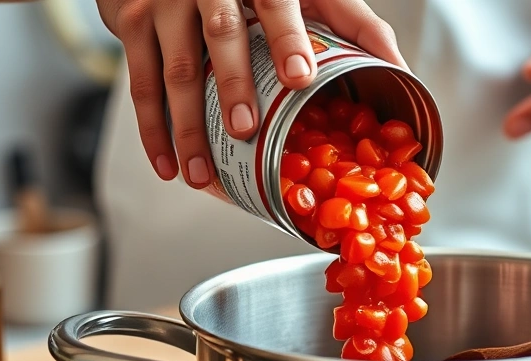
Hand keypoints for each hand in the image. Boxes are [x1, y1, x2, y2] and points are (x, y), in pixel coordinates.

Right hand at [96, 0, 404, 187]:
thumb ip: (353, 23)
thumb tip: (398, 68)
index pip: (277, 3)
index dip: (288, 39)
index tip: (300, 76)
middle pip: (220, 34)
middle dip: (232, 84)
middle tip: (245, 128)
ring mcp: (165, 3)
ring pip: (175, 69)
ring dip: (187, 127)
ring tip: (202, 174)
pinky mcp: (132, 22)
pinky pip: (140, 82)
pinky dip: (153, 130)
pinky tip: (169, 166)